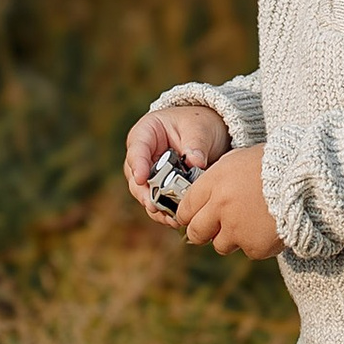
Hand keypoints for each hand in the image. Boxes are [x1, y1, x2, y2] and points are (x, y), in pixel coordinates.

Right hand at [123, 97, 229, 218]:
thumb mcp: (199, 128)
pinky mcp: (159, 188)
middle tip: (154, 205)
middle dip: (145, 192)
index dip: (138, 164)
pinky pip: (157, 203)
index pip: (137, 148)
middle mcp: (142, 155)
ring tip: (168, 217)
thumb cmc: (198, 123)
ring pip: (144, 193)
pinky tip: (174, 221)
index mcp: (146, 133)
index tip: (141, 178)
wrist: (207, 133)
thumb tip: (195, 162)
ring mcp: (149, 173)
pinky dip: (164, 212)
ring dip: (155, 206)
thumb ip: (196, 144)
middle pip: (135, 176)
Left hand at [178, 142, 281, 259]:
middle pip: (196, 233)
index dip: (187, 215)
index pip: (185, 208)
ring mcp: (236, 230)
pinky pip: (249, 250)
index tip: (190, 218)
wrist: (306, 179)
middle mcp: (220, 208)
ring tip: (251, 222)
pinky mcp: (255, 246)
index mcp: (214, 183)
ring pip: (221, 245)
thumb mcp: (239, 159)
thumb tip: (205, 196)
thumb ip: (218, 178)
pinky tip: (270, 226)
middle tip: (211, 230)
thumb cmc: (275, 163)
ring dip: (232, 238)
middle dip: (201, 233)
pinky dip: (257, 242)